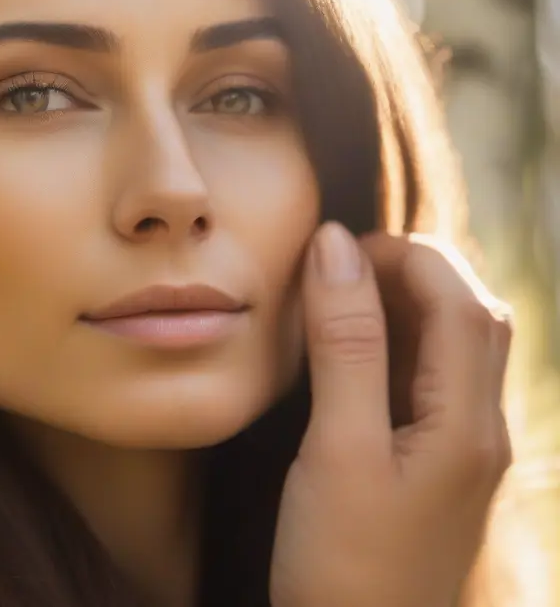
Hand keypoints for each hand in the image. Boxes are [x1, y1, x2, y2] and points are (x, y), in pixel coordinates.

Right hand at [269, 223, 512, 606]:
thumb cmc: (341, 564)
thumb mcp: (338, 449)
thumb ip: (345, 347)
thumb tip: (336, 249)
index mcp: (467, 426)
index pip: (458, 302)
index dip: (402, 256)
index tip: (331, 247)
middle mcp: (480, 433)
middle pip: (473, 317)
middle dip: (414, 271)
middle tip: (338, 266)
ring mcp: (463, 454)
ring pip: (458, 348)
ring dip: (409, 306)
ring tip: (342, 299)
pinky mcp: (436, 471)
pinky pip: (434, 384)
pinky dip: (400, 347)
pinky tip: (355, 356)